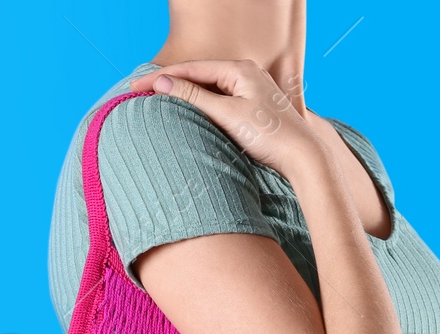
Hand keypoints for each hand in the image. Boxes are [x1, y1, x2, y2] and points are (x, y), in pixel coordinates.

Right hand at [128, 59, 324, 177]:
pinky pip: (220, 102)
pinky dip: (201, 106)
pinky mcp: (254, 109)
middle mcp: (246, 75)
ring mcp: (251, 91)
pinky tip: (189, 114)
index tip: (136, 86)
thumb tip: (162, 83)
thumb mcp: (227, 114)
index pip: (191, 69)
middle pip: (199, 76)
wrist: (303, 158)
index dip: (161, 77)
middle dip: (170, 84)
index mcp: (240, 69)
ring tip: (158, 102)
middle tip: (141, 92)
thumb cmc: (270, 136)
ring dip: (185, 96)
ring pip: (210, 89)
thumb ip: (194, 97)